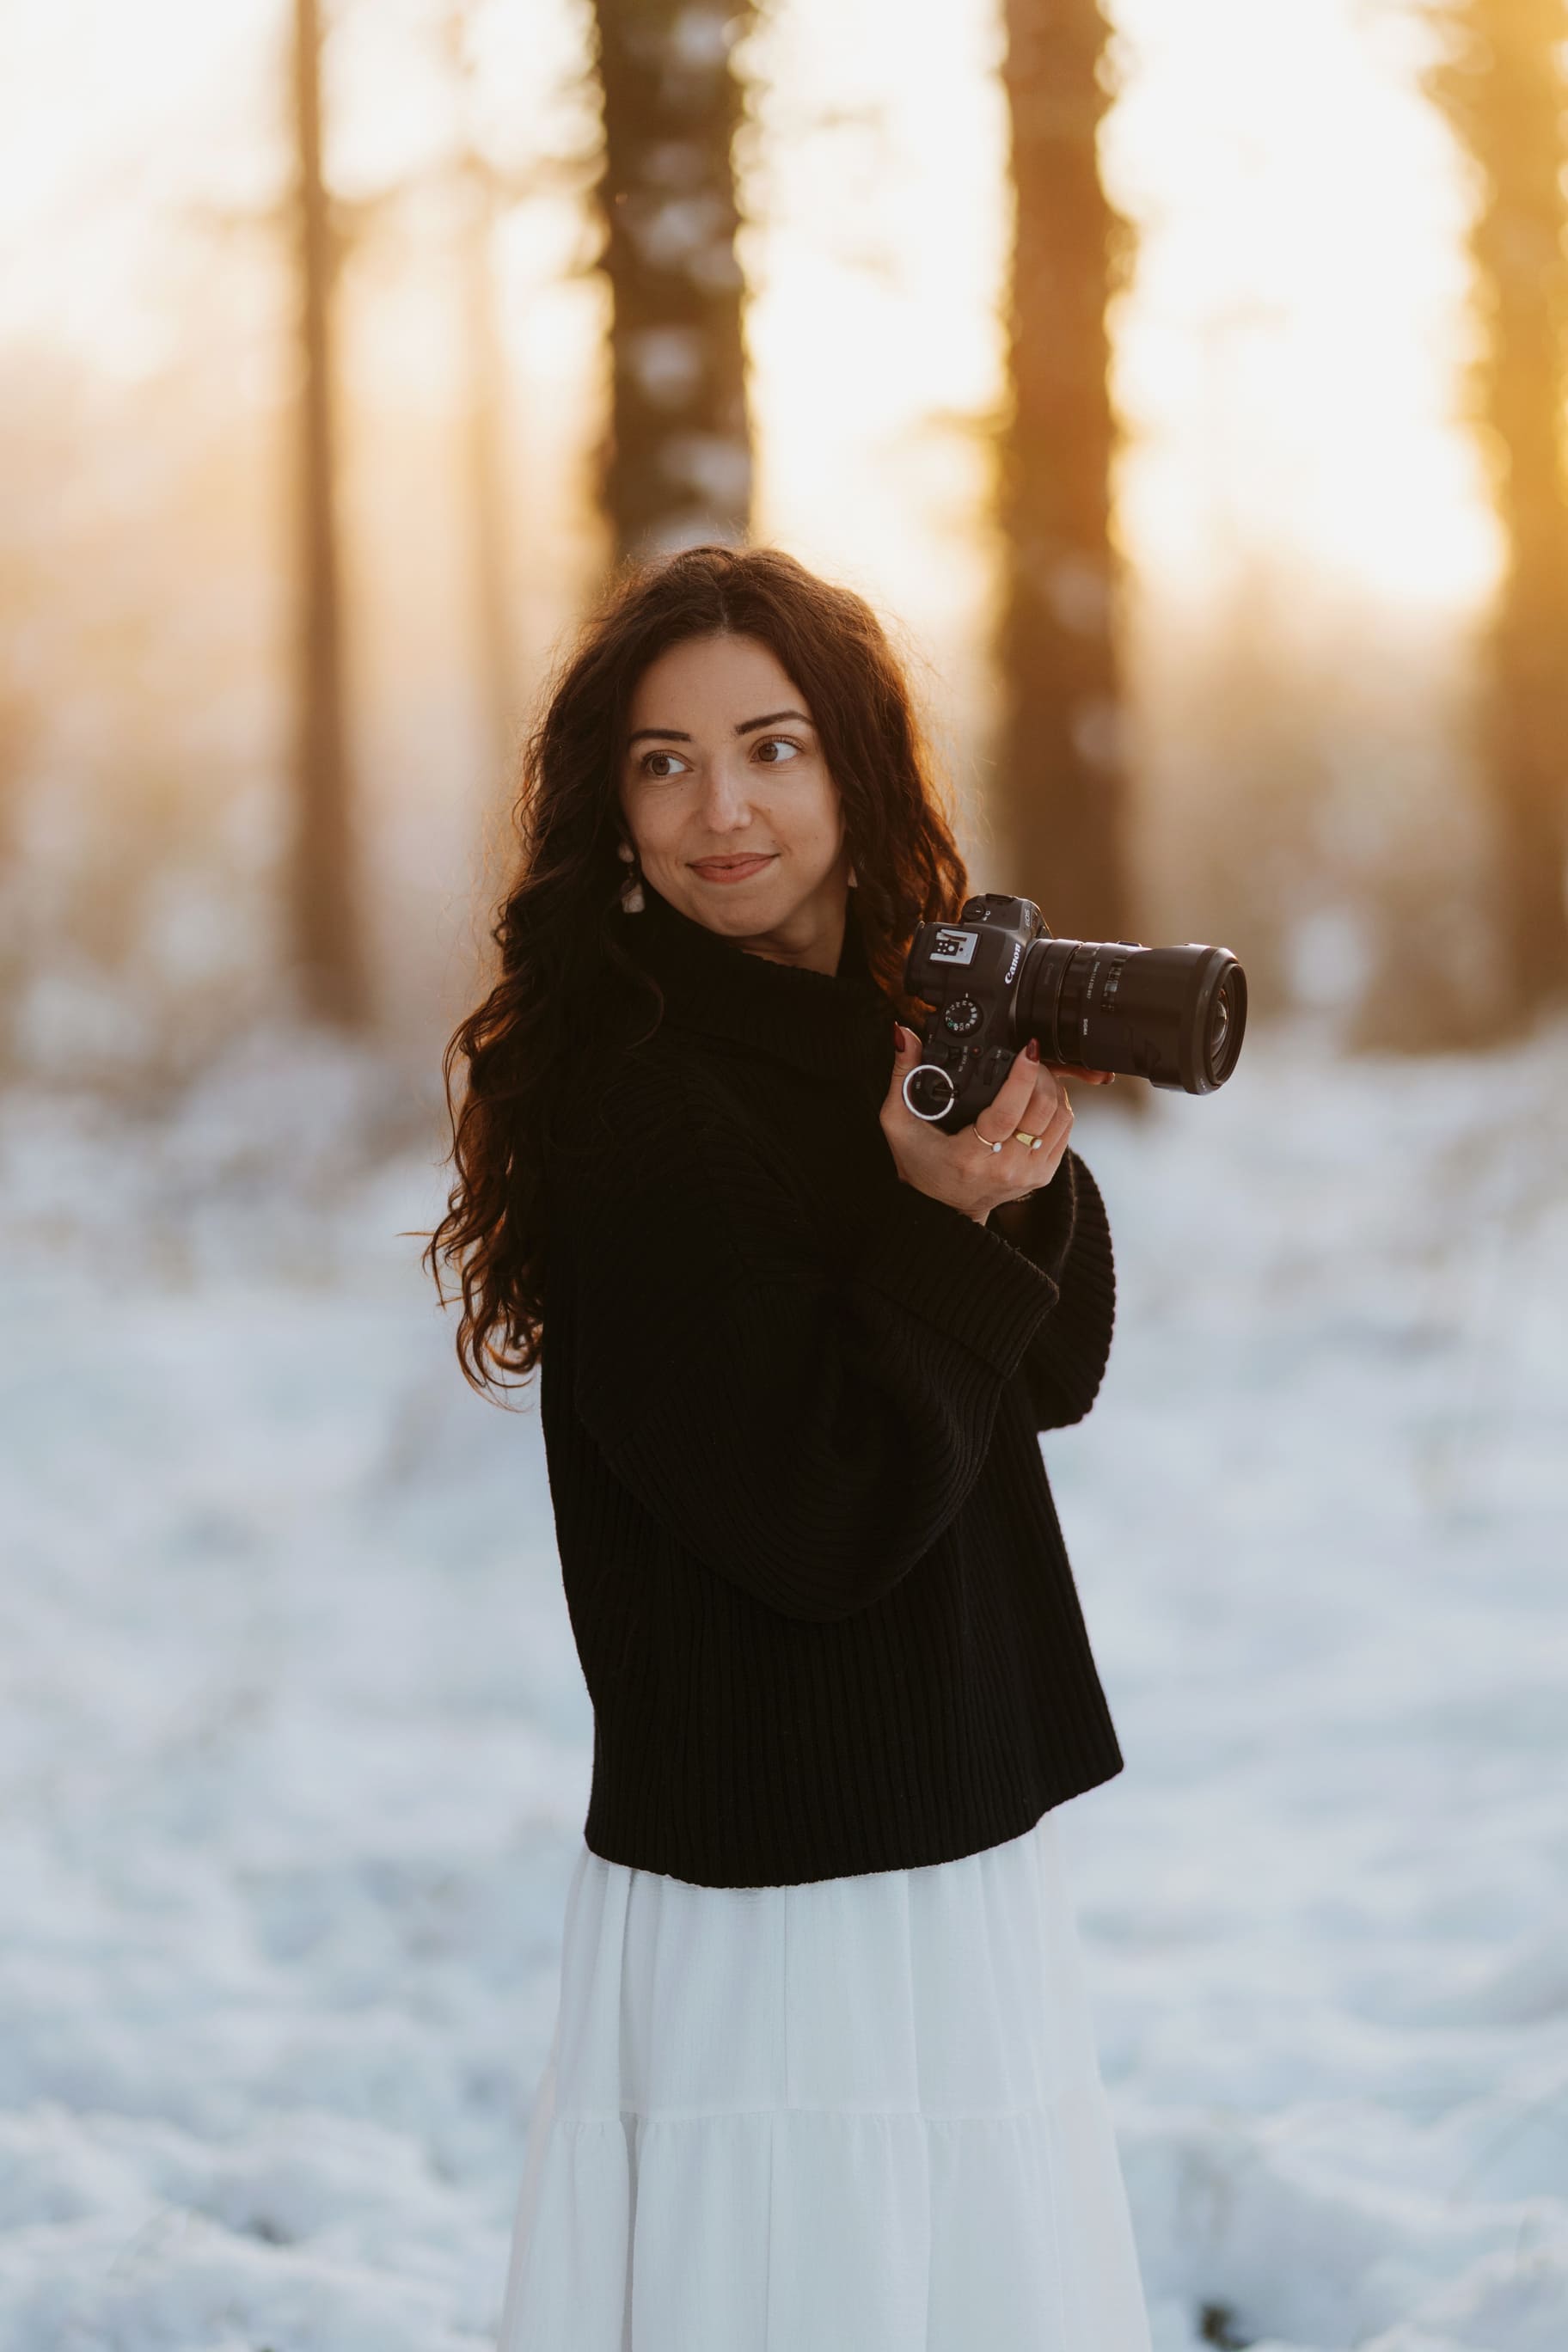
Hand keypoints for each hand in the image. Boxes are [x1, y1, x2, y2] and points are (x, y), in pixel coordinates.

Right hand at [881, 1030, 1114, 1224]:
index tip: (1029, 1049)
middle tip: (1029, 1056)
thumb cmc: (920, 1166)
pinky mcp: (1043, 1175)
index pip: (1008, 1111)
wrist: (943, 1210)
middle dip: (1042, 1074)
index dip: (1023, 1076)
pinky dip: (1058, 1107)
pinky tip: (1042, 1095)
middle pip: (1043, 1109)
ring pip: (1060, 1117)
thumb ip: (902, 1076)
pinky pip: (1065, 1131)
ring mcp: (1029, 1174)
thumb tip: (903, 1034)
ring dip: (1054, 1088)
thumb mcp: (899, 1122)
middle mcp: (1005, 1168)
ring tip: (1037, 1073)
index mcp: (971, 1157)